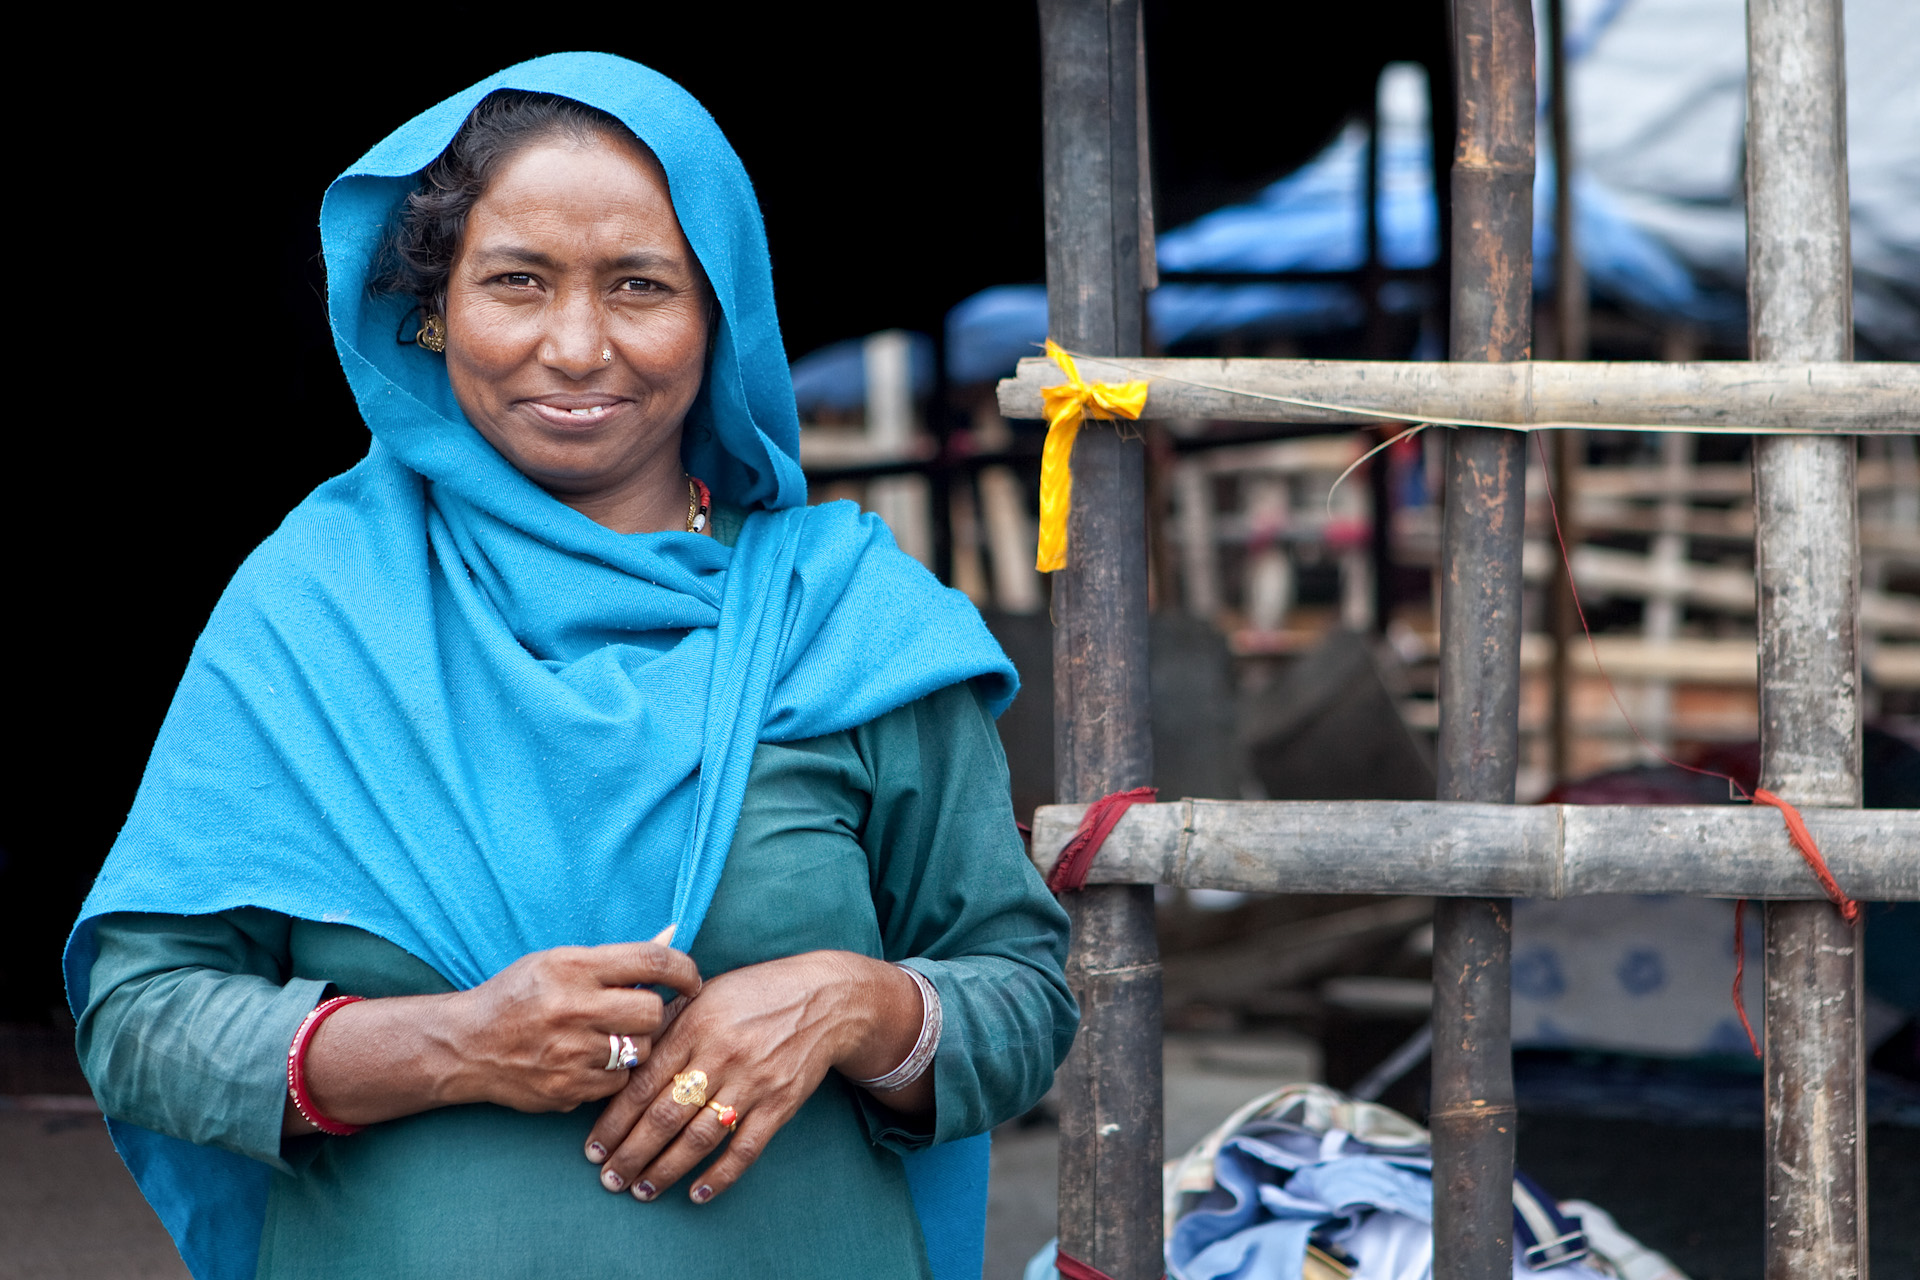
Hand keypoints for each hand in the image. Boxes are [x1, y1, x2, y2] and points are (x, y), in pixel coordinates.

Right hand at [297, 928, 700, 1130]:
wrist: (466, 1045)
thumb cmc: (518, 995)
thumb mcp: (559, 961)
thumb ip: (614, 960)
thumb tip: (672, 939)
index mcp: (572, 967)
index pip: (651, 961)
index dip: (684, 970)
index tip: (693, 980)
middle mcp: (573, 1008)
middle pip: (652, 1012)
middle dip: (652, 1013)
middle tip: (635, 1014)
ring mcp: (569, 1053)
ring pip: (641, 1052)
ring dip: (634, 1047)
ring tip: (606, 1039)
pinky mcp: (566, 1090)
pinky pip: (618, 1084)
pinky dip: (612, 1075)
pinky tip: (588, 1063)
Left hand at [582, 950, 927, 1202]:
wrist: (824, 998)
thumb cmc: (756, 993)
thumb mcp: (706, 992)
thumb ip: (667, 1022)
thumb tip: (622, 1051)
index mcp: (694, 1026)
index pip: (643, 1083)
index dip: (613, 1121)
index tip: (593, 1148)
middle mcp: (720, 1056)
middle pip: (664, 1117)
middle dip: (631, 1154)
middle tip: (609, 1178)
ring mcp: (751, 1082)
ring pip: (698, 1138)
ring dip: (665, 1170)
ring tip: (641, 1190)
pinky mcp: (780, 1103)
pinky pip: (744, 1148)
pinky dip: (719, 1176)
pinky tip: (696, 1193)